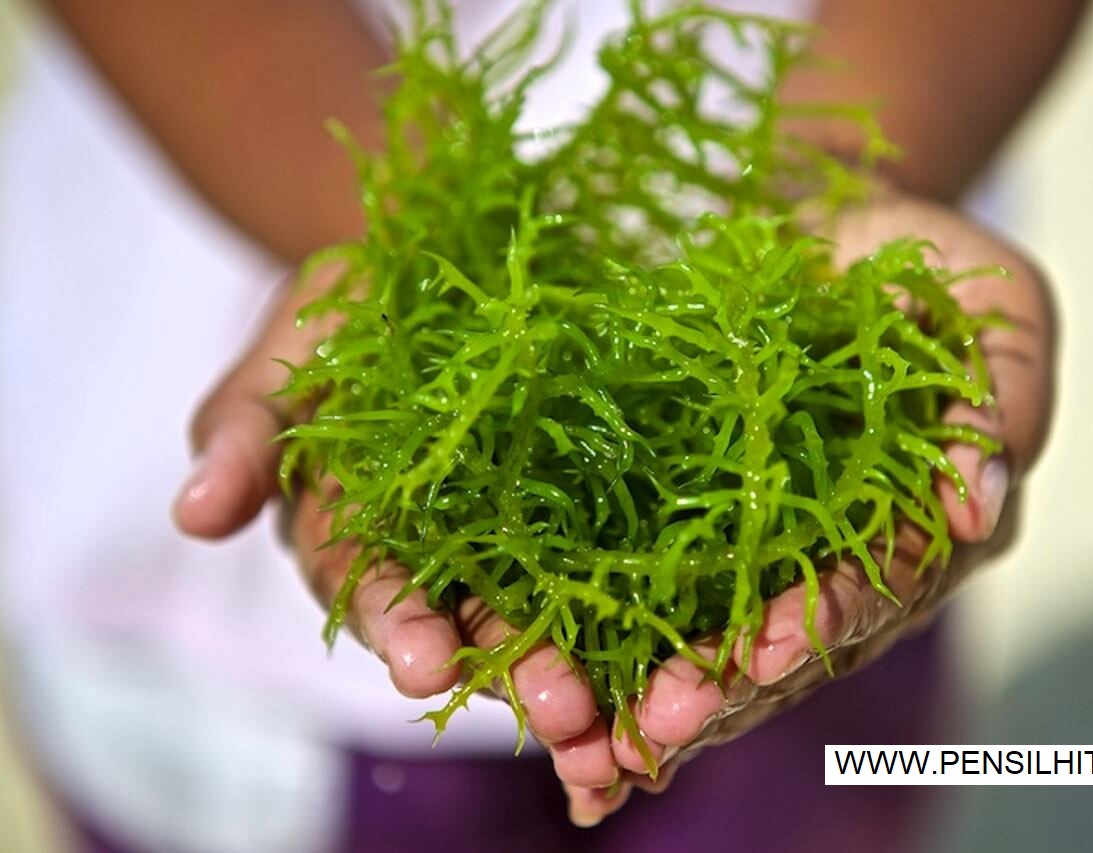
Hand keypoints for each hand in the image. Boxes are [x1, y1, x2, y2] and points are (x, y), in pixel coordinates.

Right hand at [170, 266, 622, 796]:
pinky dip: (638, 607)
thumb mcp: (287, 354)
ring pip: (547, 611)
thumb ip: (245, 434)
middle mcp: (438, 555)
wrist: (441, 261)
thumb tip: (190, 515)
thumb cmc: (348, 314)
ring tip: (619, 704)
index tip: (424, 664)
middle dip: (511, 671)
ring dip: (581, 662)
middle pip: (473, 626)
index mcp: (357, 536)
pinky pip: (611, 562)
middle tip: (558, 713)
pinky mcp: (584, 508)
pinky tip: (681, 646)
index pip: (374, 593)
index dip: (400, 628)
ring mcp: (515, 536)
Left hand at [567, 191, 1056, 823]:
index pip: (873, 590)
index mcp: (923, 526)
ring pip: (715, 634)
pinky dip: (612, 632)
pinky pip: (653, 583)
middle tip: (658, 729)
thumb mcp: (992, 311)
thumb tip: (977, 507)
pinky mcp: (695, 516)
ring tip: (596, 738)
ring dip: (659, 686)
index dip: (821, 625)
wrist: (827, 221)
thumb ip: (998, 405)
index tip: (763, 656)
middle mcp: (844, 557)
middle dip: (723, 689)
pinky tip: (561, 679)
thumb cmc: (922, 262)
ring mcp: (766, 544)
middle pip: (785, 641)